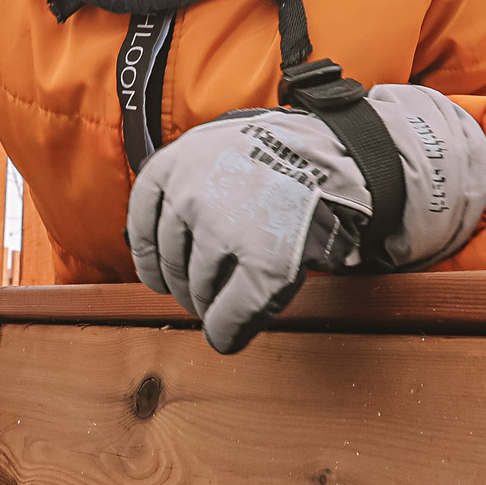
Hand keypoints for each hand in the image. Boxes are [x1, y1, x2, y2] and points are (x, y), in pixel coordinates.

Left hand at [127, 85, 485, 353]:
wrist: (342, 158)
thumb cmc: (282, 158)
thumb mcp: (219, 146)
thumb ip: (184, 184)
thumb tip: (156, 251)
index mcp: (176, 163)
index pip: (143, 224)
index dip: (151, 259)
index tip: (158, 278)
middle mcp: (192, 193)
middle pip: (172, 262)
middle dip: (187, 286)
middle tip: (204, 295)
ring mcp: (226, 228)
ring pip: (199, 290)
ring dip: (209, 307)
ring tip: (227, 304)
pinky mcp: (263, 261)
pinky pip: (231, 313)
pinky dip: (227, 331)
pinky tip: (228, 337)